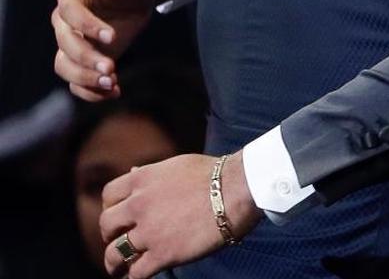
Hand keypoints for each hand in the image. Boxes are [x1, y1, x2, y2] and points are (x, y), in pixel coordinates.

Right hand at [52, 0, 170, 101]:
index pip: (69, 11)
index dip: (86, 25)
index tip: (112, 36)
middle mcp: (66, 19)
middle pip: (64, 43)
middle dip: (85, 58)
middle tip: (112, 69)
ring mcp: (74, 40)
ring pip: (64, 65)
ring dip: (84, 79)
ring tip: (112, 85)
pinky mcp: (86, 57)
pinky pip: (77, 79)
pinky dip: (90, 91)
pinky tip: (114, 92)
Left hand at [100, 151, 261, 277]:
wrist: (237, 189)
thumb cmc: (216, 174)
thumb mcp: (177, 165)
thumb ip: (151, 174)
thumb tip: (133, 173)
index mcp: (141, 179)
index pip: (109, 196)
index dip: (112, 208)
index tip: (121, 217)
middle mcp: (138, 204)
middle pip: (107, 226)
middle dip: (111, 236)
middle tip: (120, 242)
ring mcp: (149, 231)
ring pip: (115, 253)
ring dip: (115, 262)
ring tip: (119, 269)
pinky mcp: (164, 253)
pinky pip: (137, 272)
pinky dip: (135, 275)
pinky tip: (141, 274)